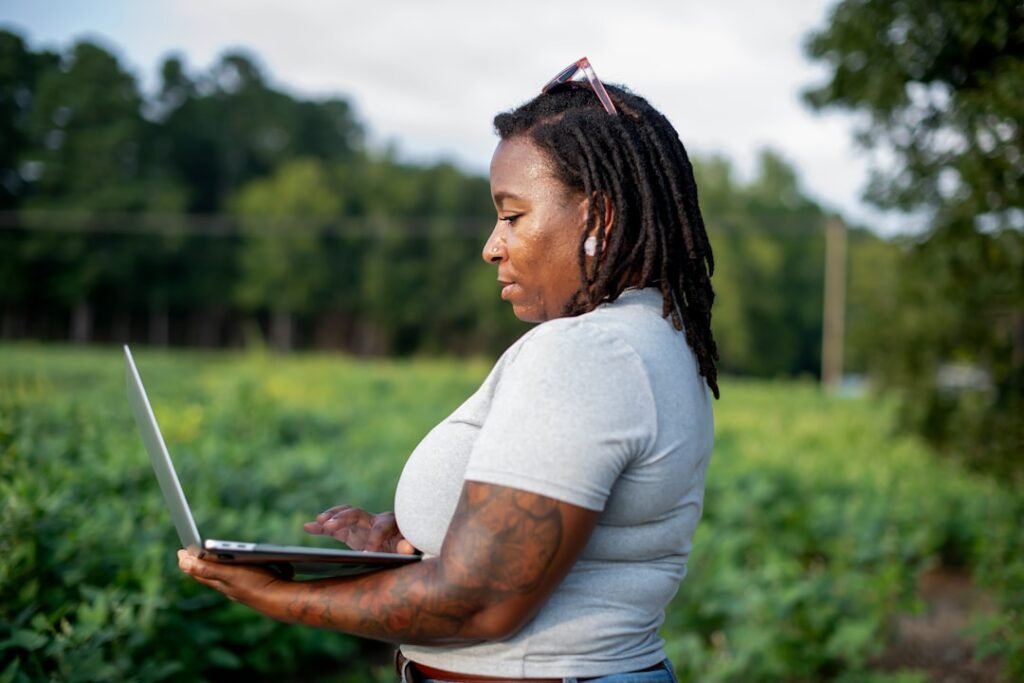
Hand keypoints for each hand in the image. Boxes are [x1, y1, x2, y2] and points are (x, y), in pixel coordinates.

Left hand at [177, 549, 282, 605]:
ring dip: (218, 567)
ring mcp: (242, 588)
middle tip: (191, 556)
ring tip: (213, 560)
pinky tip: (245, 567)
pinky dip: (237, 570)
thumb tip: (183, 563)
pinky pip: (242, 576)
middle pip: (210, 575)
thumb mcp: (229, 574)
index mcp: (220, 583)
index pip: (198, 572)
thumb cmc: (255, 584)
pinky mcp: (256, 586)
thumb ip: (207, 569)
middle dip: (201, 564)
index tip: (180, 552)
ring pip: (226, 577)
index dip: (188, 562)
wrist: (281, 599)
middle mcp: (229, 587)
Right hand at [303, 505, 417, 554]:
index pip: (380, 528)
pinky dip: (322, 527)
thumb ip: (408, 547)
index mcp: (390, 523)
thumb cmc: (409, 546)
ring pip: (344, 516)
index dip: (374, 540)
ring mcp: (361, 525)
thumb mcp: (412, 548)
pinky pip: (335, 528)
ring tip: (318, 522)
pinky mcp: (352, 532)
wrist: (405, 544)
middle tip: (330, 526)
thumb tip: (405, 547)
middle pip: (356, 514)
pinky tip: (308, 526)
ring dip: (331, 518)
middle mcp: (374, 520)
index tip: (367, 554)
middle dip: (343, 519)